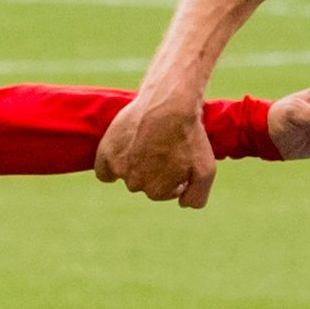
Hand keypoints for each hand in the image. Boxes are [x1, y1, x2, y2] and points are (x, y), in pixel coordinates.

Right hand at [94, 85, 218, 207]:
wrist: (169, 103)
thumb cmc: (189, 136)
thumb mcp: (206, 170)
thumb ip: (196, 197)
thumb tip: (182, 204)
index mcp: (157, 191)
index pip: (163, 192)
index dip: (173, 177)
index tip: (178, 160)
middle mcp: (136, 183)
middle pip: (143, 184)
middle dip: (154, 171)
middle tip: (163, 149)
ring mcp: (120, 168)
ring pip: (126, 175)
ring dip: (135, 165)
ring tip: (147, 143)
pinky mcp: (106, 151)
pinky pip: (104, 171)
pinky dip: (110, 167)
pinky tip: (122, 156)